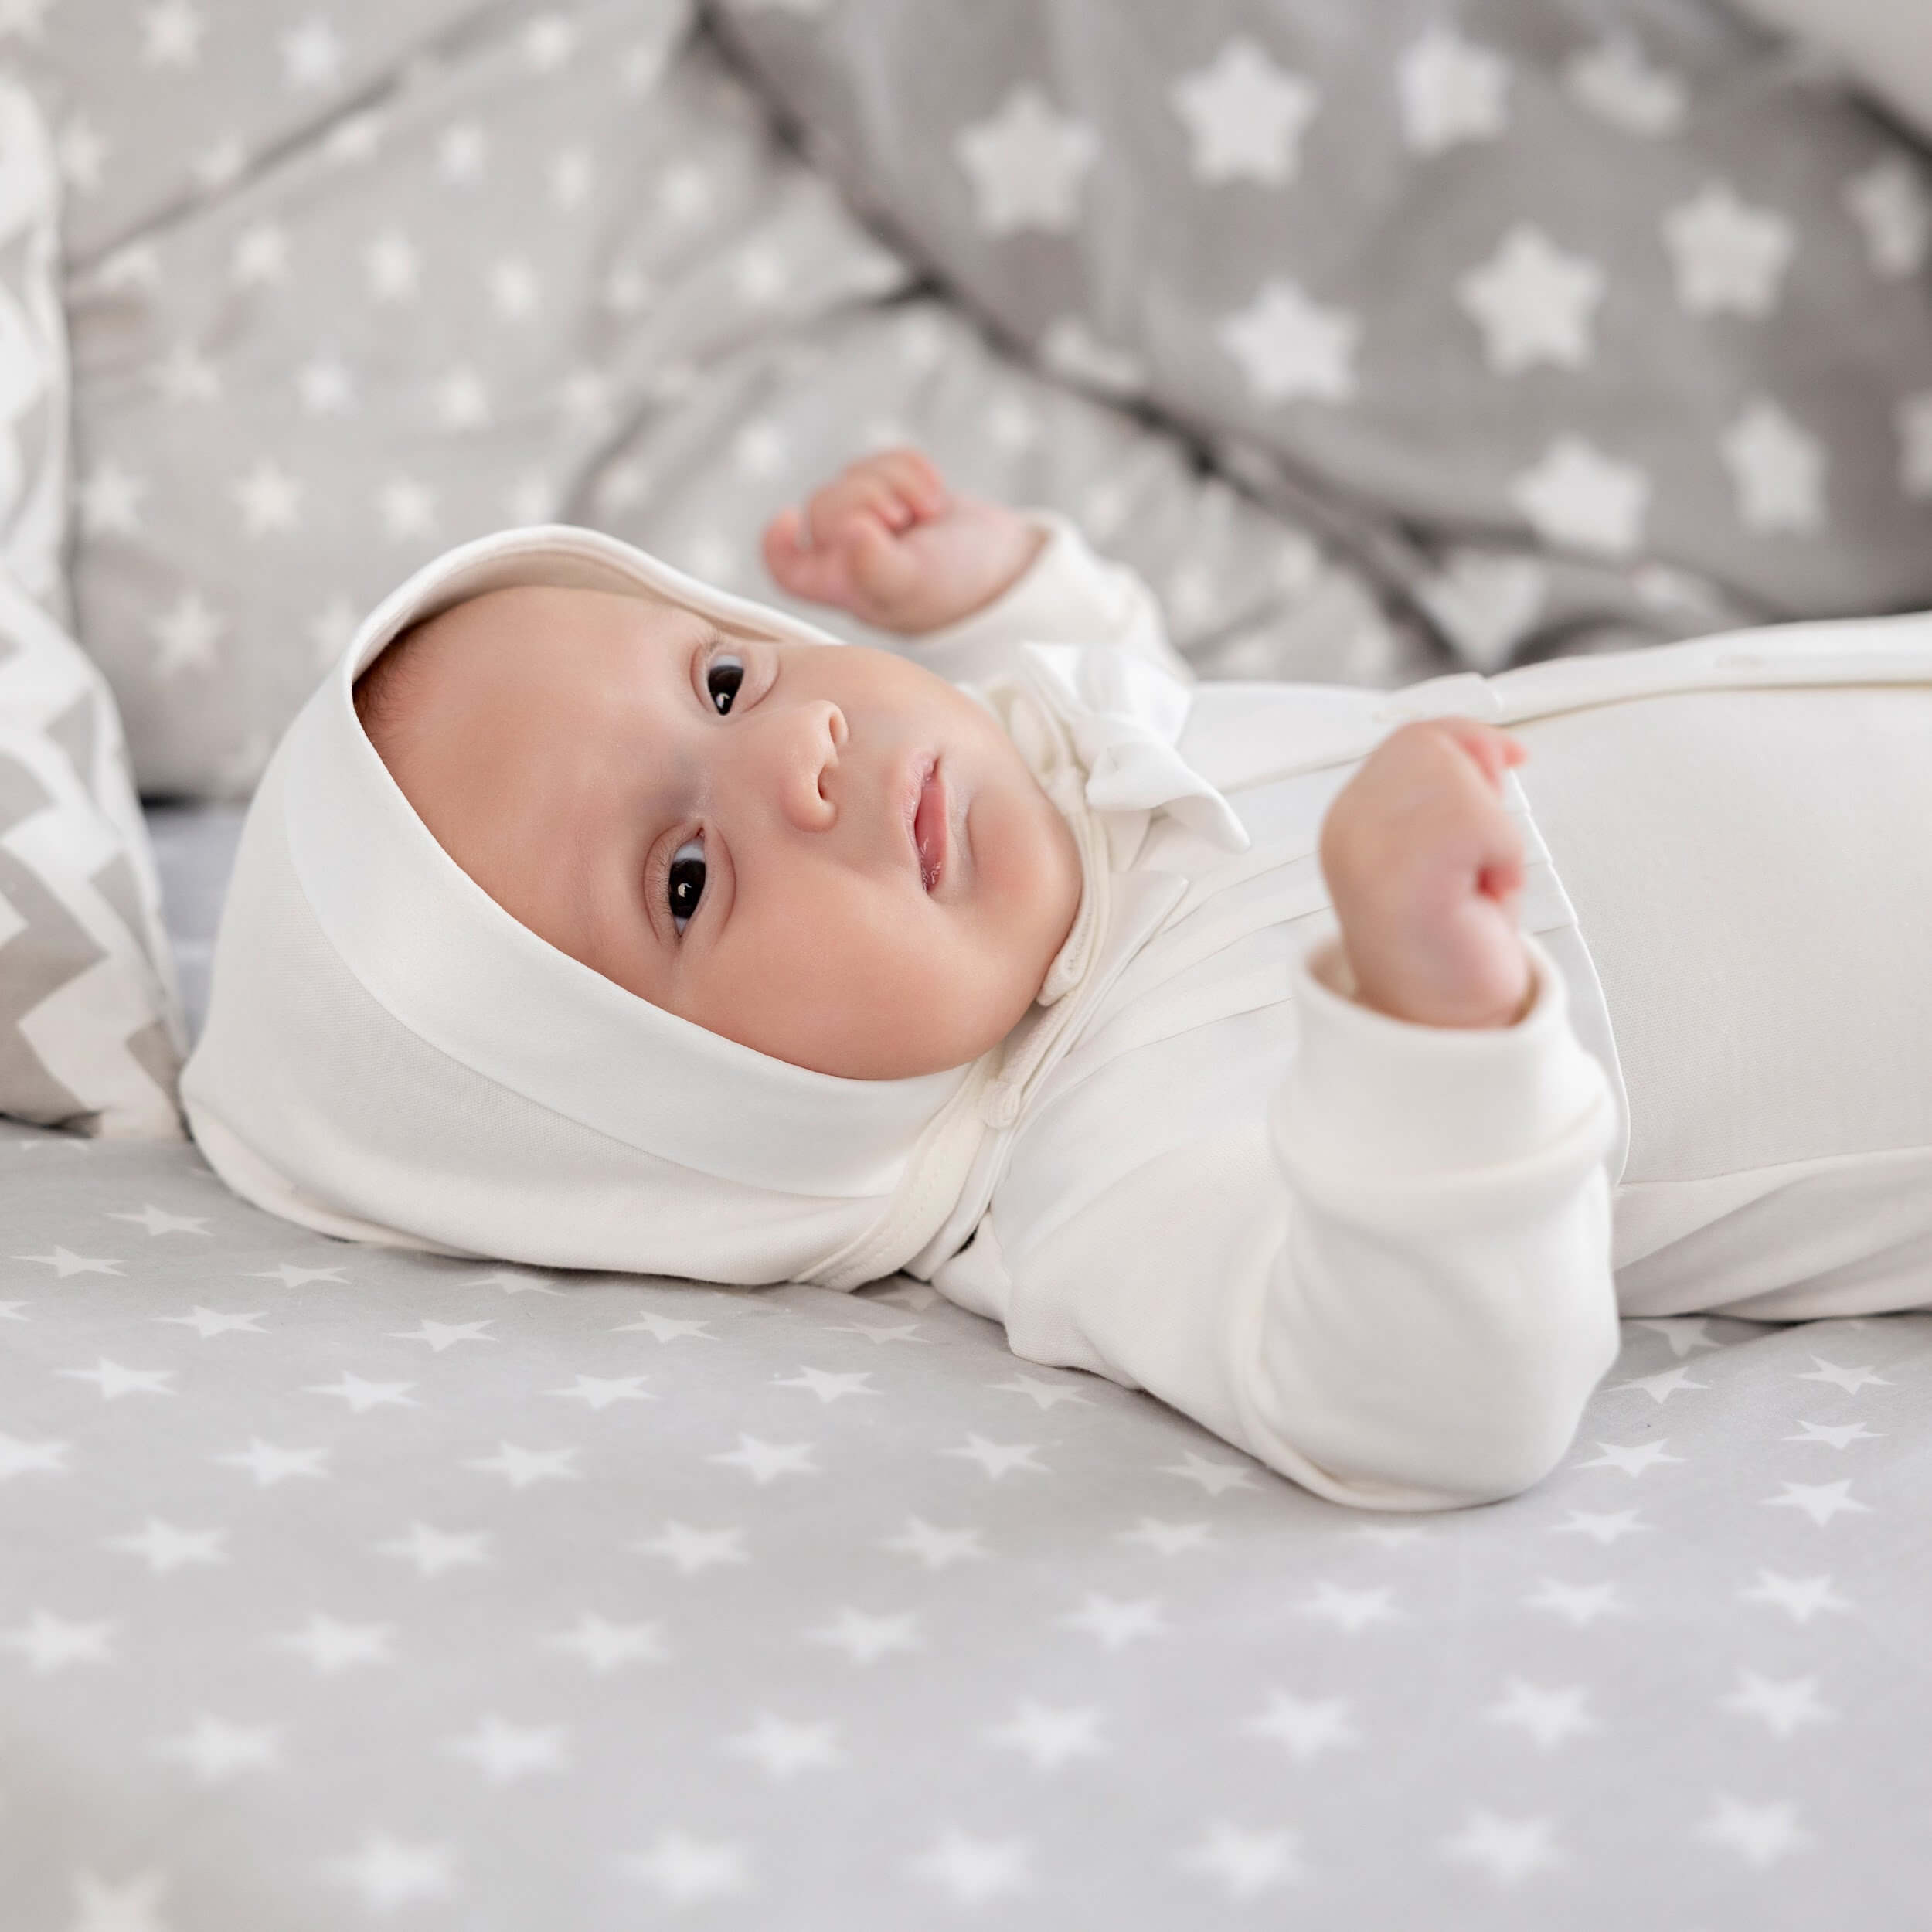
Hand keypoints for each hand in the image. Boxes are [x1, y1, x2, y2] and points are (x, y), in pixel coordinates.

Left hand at [761, 447, 1046, 635]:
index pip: (787, 568)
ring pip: (855, 475)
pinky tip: (936, 500)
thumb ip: (876, 566)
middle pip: (824, 504)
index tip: (788, 518)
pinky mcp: (894, 490)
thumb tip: (851, 532)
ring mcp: (870, 519)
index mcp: (840, 587)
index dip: (777, 544)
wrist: (1004, 566)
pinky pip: (886, 459)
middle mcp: (846, 555)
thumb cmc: (953, 588)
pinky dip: (914, 469)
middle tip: (905, 521)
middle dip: (869, 499)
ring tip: (929, 515)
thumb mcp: (913, 583)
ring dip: (898, 483)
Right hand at [1318, 719, 1533, 1029]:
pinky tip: (1478, 900)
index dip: (1469, 741)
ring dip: (1494, 834)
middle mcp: (1348, 828)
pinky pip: (1485, 825)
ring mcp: (1367, 849)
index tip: (1505, 761)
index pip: (1412, 738)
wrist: (1442, 1025)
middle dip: (1478, 790)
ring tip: (1473, 885)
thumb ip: (1461, 787)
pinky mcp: (1403, 872)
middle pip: (1433, 744)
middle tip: (1475, 859)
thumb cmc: (1452, 946)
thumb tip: (1496, 749)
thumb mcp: (1457, 846)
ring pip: (1461, 780)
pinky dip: (1503, 862)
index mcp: (1352, 819)